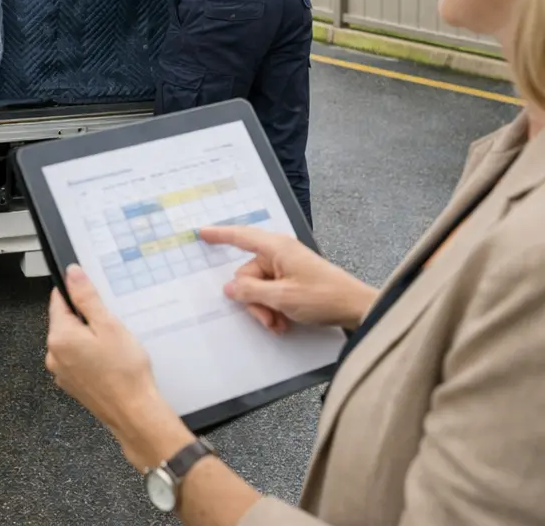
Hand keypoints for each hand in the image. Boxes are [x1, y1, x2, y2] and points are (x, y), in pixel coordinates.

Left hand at [46, 265, 191, 468]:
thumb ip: (86, 298)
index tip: (93, 294)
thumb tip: (72, 274)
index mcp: (59, 337)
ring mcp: (61, 372)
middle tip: (111, 323)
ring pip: (72, 341)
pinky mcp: (72, 384)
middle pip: (65, 321)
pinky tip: (110, 360)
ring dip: (89, 337)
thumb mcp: (108, 325)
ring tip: (114, 344)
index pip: (58, 300)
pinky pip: (77, 359)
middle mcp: (54, 355)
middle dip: (86, 317)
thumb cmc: (124, 371)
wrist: (134, 413)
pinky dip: (90, 354)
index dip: (76, 293)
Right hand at [198, 226, 376, 332]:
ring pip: (259, 288)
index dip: (219, 235)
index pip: (240, 236)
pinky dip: (274, 308)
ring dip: (265, 308)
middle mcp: (279, 253)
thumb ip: (250, 292)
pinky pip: (273, 292)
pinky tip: (284, 323)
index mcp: (276, 247)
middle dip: (254, 300)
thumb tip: (229, 288)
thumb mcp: (281, 298)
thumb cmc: (322, 297)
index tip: (201, 233)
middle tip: (268, 320)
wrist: (357, 309)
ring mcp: (287, 267)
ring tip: (279, 325)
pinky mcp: (294, 280)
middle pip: (248, 274)